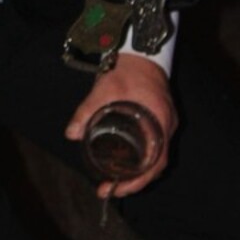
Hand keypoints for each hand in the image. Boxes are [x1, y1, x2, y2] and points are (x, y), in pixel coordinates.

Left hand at [65, 53, 177, 198]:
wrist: (141, 51)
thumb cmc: (128, 69)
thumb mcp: (105, 89)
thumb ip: (87, 110)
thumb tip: (72, 133)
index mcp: (160, 121)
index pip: (157, 162)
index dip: (139, 180)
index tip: (119, 189)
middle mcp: (167, 125)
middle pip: (157, 164)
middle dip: (136, 181)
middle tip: (111, 189)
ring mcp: (165, 122)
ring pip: (156, 156)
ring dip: (138, 171)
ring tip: (116, 181)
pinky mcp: (159, 118)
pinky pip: (154, 145)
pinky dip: (141, 158)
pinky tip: (126, 161)